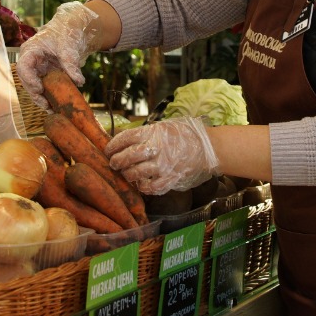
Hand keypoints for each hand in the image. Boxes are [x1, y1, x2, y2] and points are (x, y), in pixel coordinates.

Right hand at [16, 2, 98, 109]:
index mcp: (30, 50)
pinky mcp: (44, 75)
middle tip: (47, 105)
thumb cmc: (66, 33)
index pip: (23, 67)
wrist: (71, 31)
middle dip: (35, 94)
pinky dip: (48, 97)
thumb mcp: (68, 47)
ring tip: (52, 110)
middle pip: (26, 81)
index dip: (29, 79)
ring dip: (41, 99)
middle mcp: (30, 61)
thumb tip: (79, 81)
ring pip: (33, 87)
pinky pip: (43, 88)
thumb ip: (71, 64)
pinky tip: (55, 107)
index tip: (40, 88)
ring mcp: (36, 69)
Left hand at [104, 117, 220, 194]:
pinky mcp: (170, 179)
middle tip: (114, 164)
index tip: (108, 150)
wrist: (206, 148)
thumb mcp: (162, 127)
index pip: (125, 138)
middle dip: (116, 162)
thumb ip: (144, 134)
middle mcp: (156, 148)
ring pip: (135, 174)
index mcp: (153, 132)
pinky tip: (142, 184)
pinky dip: (143, 187)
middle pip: (127, 157)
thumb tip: (121, 141)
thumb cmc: (183, 135)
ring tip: (127, 174)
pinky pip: (150, 187)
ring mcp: (163, 165)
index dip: (113, 145)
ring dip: (127, 175)